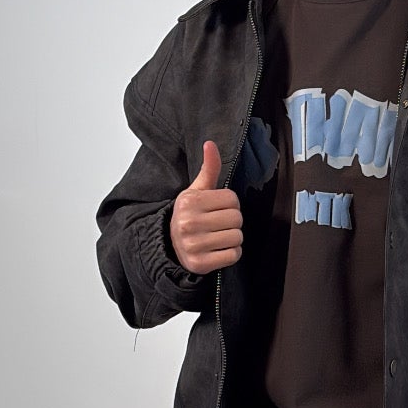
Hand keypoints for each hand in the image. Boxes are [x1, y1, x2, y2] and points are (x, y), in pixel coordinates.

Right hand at [170, 140, 243, 273]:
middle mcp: (189, 223)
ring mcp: (193, 245)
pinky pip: (233, 255)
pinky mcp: (200, 264)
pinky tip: (218, 250)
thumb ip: (209, 168)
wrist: (171, 245)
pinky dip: (230, 254)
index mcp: (190, 202)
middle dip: (232, 222)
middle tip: (218, 224)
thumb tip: (210, 144)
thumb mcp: (196, 190)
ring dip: (232, 238)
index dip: (230, 204)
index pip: (232, 199)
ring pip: (237, 238)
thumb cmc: (190, 215)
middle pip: (236, 219)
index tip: (217, 209)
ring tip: (218, 237)